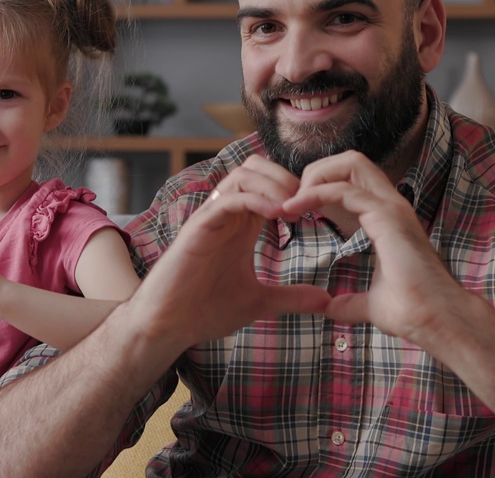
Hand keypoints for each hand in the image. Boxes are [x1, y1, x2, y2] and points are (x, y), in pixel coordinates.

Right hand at [127, 154, 330, 351]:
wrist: (168, 326)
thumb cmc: (205, 310)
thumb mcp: (259, 302)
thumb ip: (291, 297)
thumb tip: (326, 300)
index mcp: (240, 225)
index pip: (266, 183)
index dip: (293, 189)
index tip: (314, 212)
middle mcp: (225, 215)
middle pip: (255, 168)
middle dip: (284, 177)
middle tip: (304, 203)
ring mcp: (211, 219)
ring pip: (242, 175)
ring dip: (272, 184)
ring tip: (291, 207)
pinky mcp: (198, 229)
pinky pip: (227, 199)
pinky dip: (254, 200)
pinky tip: (275, 215)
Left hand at [281, 150, 465, 343]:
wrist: (435, 322)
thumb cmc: (412, 312)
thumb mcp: (370, 304)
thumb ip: (349, 302)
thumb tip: (330, 307)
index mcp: (386, 219)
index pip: (351, 181)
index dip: (320, 188)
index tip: (294, 211)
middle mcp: (391, 206)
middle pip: (350, 161)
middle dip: (316, 171)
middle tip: (292, 200)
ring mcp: (392, 207)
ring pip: (351, 163)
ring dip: (316, 176)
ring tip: (292, 201)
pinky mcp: (388, 216)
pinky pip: (345, 190)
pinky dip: (316, 193)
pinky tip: (295, 207)